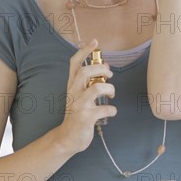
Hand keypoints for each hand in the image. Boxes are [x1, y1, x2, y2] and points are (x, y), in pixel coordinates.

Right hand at [57, 39, 116, 153]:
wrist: (67, 138)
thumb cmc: (77, 114)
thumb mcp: (81, 95)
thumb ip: (91, 81)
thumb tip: (106, 66)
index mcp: (71, 85)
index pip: (75, 63)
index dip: (84, 51)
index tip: (94, 41)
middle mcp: (73, 93)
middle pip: (86, 72)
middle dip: (101, 70)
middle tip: (110, 75)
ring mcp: (79, 106)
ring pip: (96, 89)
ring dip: (109, 89)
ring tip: (111, 94)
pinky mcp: (86, 118)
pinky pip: (105, 109)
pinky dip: (112, 110)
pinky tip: (111, 112)